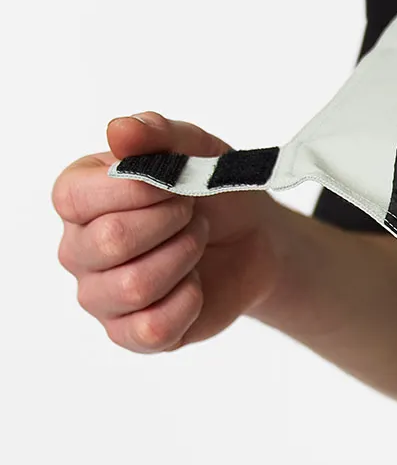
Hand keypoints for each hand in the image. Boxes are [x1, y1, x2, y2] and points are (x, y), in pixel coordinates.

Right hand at [54, 113, 280, 351]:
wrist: (251, 239)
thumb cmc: (210, 190)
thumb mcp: (195, 148)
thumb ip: (157, 134)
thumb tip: (119, 131)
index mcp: (77, 198)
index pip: (76, 198)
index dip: (136, 191)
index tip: (174, 184)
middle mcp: (78, 248)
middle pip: (110, 242)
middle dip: (170, 223)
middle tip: (192, 214)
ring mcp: (100, 295)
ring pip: (133, 287)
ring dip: (183, 258)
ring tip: (195, 243)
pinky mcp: (131, 333)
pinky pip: (152, 329)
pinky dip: (188, 302)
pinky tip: (195, 284)